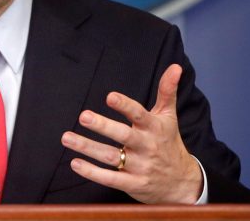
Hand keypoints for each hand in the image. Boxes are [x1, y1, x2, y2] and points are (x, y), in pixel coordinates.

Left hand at [60, 64, 202, 203]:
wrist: (183, 183)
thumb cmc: (169, 143)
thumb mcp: (169, 117)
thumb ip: (167, 91)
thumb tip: (175, 66)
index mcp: (154, 128)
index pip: (139, 115)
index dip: (125, 106)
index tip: (109, 96)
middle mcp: (146, 147)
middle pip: (123, 135)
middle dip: (103, 126)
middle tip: (83, 116)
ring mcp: (139, 167)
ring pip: (110, 157)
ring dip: (87, 147)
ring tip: (66, 137)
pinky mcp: (132, 184)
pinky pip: (110, 179)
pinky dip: (92, 172)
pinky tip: (75, 163)